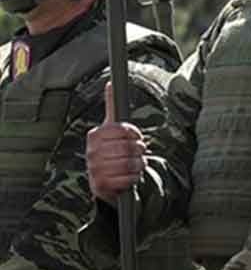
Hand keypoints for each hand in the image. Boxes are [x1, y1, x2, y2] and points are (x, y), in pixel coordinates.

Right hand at [85, 81, 146, 200]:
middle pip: (128, 147)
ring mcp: (95, 169)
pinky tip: (131, 175)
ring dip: (139, 164)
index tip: (137, 137)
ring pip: (130, 163)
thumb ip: (112, 107)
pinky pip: (128, 179)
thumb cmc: (111, 151)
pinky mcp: (101, 185)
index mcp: (95, 136)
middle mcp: (91, 152)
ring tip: (136, 163)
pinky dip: (135, 177)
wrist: (103, 182)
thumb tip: (110, 83)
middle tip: (140, 152)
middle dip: (139, 150)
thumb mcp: (110, 129)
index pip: (123, 129)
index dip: (135, 133)